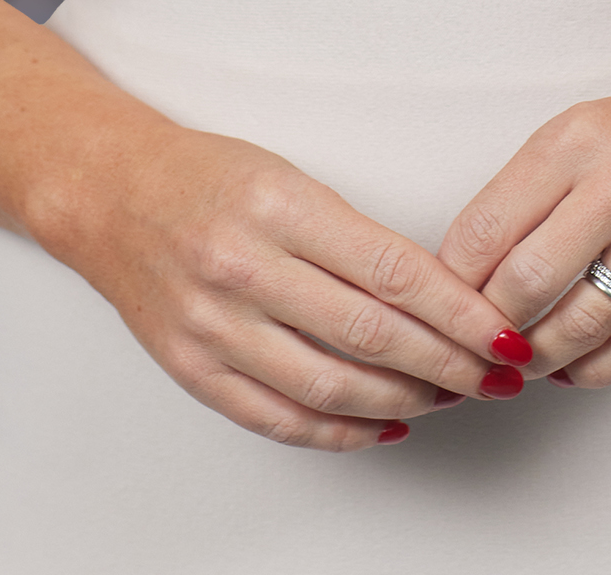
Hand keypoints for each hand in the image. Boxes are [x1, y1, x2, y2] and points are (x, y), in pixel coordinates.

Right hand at [49, 121, 539, 449]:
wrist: (106, 192)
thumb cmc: (203, 177)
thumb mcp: (285, 178)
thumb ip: (355, 239)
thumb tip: (443, 302)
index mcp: (273, 204)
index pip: (393, 272)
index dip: (461, 313)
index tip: (505, 335)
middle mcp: (240, 266)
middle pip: (372, 336)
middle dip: (451, 365)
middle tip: (496, 376)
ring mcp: (212, 325)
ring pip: (333, 389)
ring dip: (407, 402)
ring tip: (447, 397)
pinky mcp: (192, 368)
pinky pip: (283, 420)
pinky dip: (344, 432)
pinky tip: (384, 425)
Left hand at [438, 57, 610, 386]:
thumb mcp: (586, 130)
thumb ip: (532, 188)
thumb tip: (471, 263)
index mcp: (574, 140)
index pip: (484, 226)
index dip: (452, 280)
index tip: (439, 302)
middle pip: (525, 283)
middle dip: (490, 327)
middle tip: (476, 343)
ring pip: (580, 324)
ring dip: (540, 356)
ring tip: (522, 360)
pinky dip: (597, 368)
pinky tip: (576, 367)